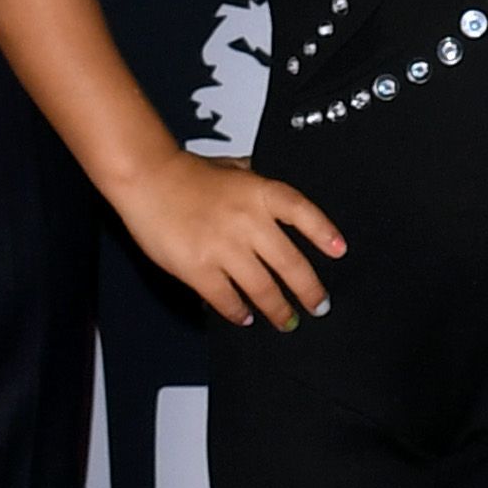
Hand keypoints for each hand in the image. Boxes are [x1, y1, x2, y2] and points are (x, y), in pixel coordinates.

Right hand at [112, 148, 344, 330]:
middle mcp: (248, 220)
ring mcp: (224, 247)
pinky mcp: (199, 269)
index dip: (324, 233)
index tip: (339, 251)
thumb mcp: (233, 168)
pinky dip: (239, 311)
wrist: (147, 179)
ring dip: (278, 309)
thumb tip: (281, 203)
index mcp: (259, 192)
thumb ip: (258, 184)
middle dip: (309, 290)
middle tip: (318, 305)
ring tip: (286, 319)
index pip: (302, 212)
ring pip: (263, 289)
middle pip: (290, 263)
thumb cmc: (186, 173)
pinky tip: (245, 317)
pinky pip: (227, 299)